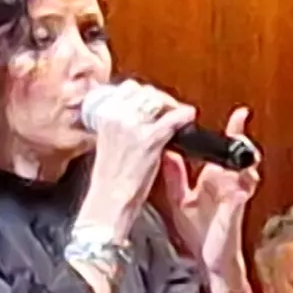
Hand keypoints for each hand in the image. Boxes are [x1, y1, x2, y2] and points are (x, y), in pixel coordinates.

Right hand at [81, 80, 186, 230]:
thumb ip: (119, 127)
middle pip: (145, 92)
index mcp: (103, 115)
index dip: (144, 94)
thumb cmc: (109, 181)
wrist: (108, 203)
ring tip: (178, 114)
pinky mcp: (148, 139)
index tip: (152, 102)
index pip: (128, 89)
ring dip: (171, 106)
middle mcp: (116, 115)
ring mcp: (132, 126)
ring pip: (158, 101)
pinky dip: (184, 115)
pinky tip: (189, 116)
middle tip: (169, 109)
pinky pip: (172, 119)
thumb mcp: (108, 144)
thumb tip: (138, 117)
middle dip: (160, 99)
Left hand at [153, 104, 258, 265]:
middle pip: (241, 153)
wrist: (207, 264)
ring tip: (241, 143)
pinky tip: (241, 174)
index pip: (221, 149)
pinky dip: (244, 180)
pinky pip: (244, 190)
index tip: (236, 113)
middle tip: (238, 121)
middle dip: (241, 138)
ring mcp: (234, 195)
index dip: (229, 130)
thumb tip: (166, 152)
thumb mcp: (180, 200)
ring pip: (249, 168)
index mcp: (214, 180)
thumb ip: (175, 177)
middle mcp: (227, 185)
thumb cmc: (199, 235)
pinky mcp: (236, 209)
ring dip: (247, 155)